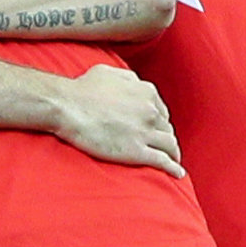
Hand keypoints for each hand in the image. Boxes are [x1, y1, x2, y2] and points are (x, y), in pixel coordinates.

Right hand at [48, 64, 183, 177]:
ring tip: (173, 161)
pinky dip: (173, 168)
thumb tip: (134, 84)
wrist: (68, 107)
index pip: (162, 111)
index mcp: (146, 92)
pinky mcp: (136, 151)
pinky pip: (162, 161)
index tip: (157, 131)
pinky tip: (177, 174)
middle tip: (163, 147)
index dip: (160, 123)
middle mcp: (150, 111)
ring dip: (173, 153)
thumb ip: (128, 79)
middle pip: (167, 129)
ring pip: (169, 145)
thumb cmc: (83, 89)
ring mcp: (145, 132)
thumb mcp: (110, 73)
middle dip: (166, 138)